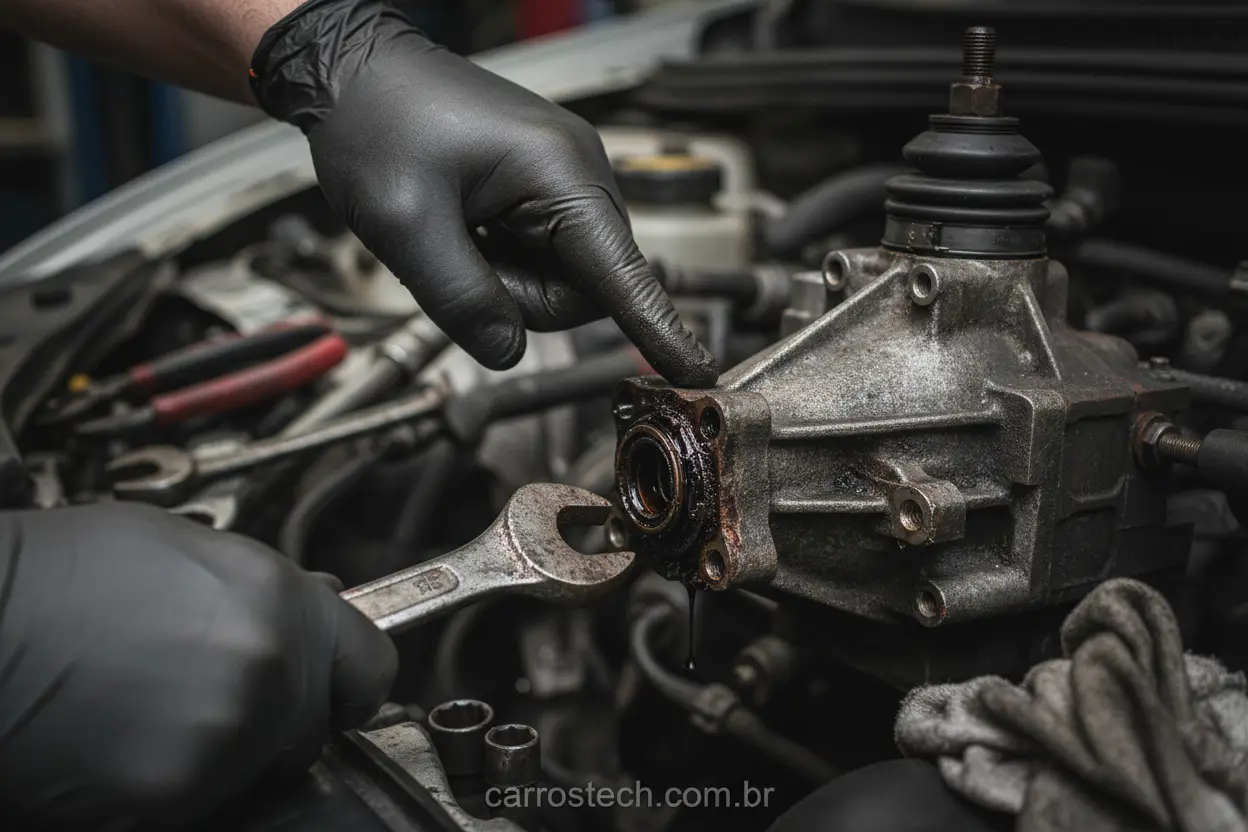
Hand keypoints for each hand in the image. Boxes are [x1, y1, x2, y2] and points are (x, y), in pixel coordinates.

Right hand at [0, 503, 396, 828]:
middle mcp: (266, 673)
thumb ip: (262, 588)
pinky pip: (199, 805)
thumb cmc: (56, 578)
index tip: (338, 691)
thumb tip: (314, 607)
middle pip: (310, 727)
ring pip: (253, 770)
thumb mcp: (179, 548)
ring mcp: (221, 743)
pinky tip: (119, 745)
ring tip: (145, 707)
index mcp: (278, 604)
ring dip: (218, 752)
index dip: (351, 680)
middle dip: (273, 716)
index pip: (371, 666)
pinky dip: (168, 788)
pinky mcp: (170, 801)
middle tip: (203, 691)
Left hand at [249, 0, 718, 387]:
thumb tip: (508, 351)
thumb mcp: (405, 226)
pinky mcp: (544, 186)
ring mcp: (564, 177)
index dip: (659, 331)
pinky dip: (502, 258)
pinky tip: (464, 226)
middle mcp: (579, 172)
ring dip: (508, 279)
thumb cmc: (377, 124)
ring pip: (562, 277)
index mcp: (559, 173)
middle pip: (586, 287)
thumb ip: (461, 301)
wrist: (354, 71)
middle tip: (459, 260)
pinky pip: (542, 253)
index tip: (698, 374)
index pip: (624, 275)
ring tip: (456, 235)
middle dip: (523, 296)